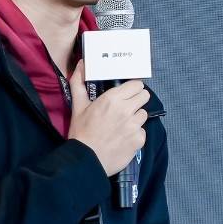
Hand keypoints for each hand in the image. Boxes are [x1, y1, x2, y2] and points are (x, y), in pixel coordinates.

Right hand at [66, 61, 147, 176]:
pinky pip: (142, 131)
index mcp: (113, 99)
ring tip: (122, 125)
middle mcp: (127, 110)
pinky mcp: (139, 140)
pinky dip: (135, 134)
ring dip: (135, 117)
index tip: (126, 94)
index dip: (132, 88)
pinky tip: (123, 138)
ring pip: (144, 114)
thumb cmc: (81, 132)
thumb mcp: (78, 106)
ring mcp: (135, 125)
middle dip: (136, 100)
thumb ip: (79, 83)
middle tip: (125, 108)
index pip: (137, 84)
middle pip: (144, 96)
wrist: (85, 160)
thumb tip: (82, 63)